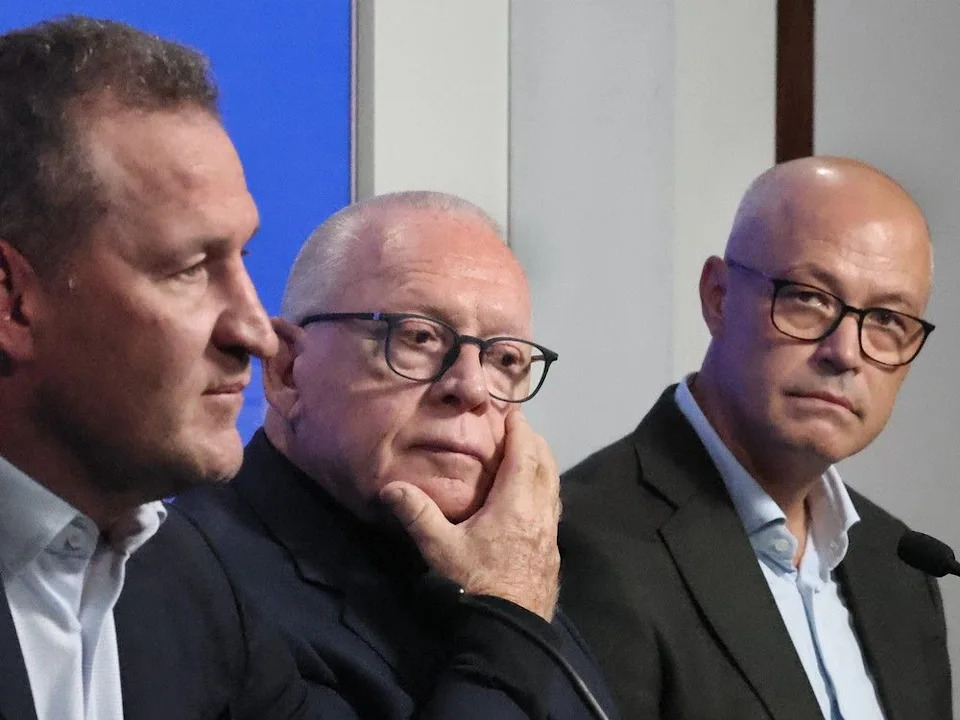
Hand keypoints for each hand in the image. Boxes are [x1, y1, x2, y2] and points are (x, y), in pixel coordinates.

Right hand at [379, 411, 560, 619]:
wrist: (510, 630)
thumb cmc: (475, 585)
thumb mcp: (440, 549)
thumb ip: (417, 514)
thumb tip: (390, 487)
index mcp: (516, 503)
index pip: (524, 454)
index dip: (519, 431)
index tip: (514, 413)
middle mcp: (540, 511)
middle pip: (545, 465)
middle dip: (534, 442)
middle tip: (521, 428)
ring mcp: (550, 532)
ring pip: (554, 486)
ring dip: (543, 465)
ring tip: (529, 456)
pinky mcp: (552, 549)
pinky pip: (554, 506)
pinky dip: (546, 488)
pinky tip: (534, 498)